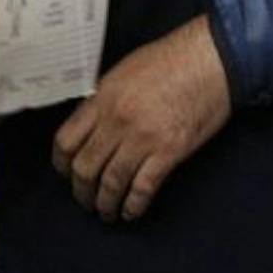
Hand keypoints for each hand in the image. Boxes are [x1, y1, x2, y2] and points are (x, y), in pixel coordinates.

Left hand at [51, 19, 229, 220]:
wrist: (210, 59)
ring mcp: (143, 138)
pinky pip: (143, 188)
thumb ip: (104, 101)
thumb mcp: (123, 72)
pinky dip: (134, 205)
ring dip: (106, 204)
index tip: (66, 174)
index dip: (61, 164)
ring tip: (107, 213)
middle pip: (85, 168)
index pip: (66, 140)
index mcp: (103, 99)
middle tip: (85, 200)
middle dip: (82, 192)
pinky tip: (131, 212)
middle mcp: (117, 121)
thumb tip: (92, 125)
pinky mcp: (169, 152)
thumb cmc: (172, 60)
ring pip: (111, 183)